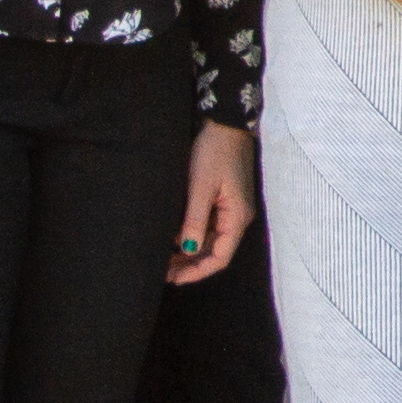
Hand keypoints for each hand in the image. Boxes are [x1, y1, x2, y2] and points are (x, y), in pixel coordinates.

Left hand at [170, 122, 254, 282]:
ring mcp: (231, 208)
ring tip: (165, 259)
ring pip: (211, 241)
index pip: (220, 257)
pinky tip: (174, 238)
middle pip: (216, 252)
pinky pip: (210, 227)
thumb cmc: (215, 151)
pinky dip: (193, 236)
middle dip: (191, 265)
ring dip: (190, 252)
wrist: (226, 123)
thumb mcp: (201, 186)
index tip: (174, 279)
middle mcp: (238, 217)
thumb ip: (195, 220)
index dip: (197, 272)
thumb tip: (189, 250)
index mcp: (237, 217)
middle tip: (163, 272)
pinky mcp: (224, 200)